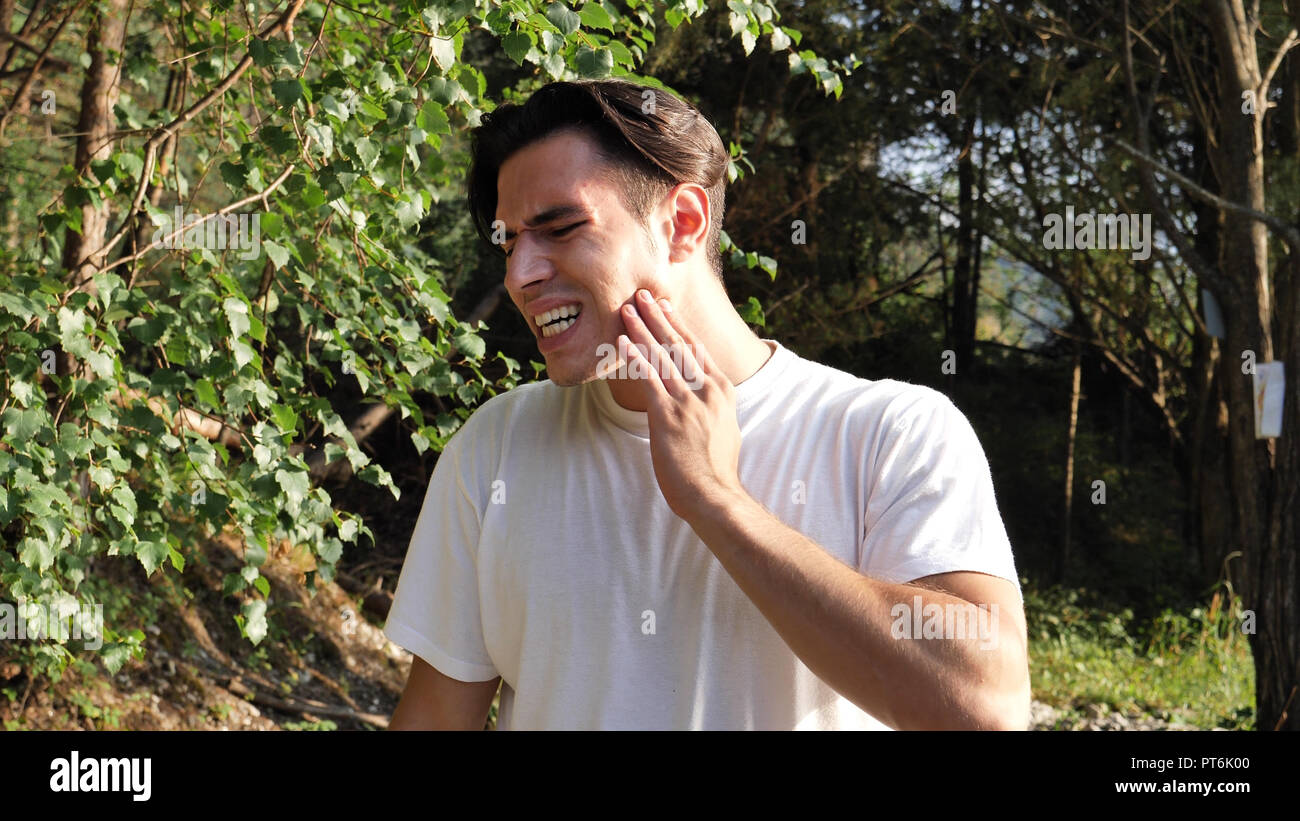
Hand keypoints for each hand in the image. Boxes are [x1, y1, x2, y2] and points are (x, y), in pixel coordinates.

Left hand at [619, 289, 745, 521]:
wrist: (714, 495)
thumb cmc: (716, 468)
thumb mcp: (725, 428)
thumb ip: (714, 405)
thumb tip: (706, 394)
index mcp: (722, 390)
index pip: (697, 348)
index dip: (677, 325)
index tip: (664, 307)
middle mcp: (707, 390)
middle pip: (678, 345)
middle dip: (657, 318)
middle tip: (642, 296)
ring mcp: (688, 402)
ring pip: (662, 357)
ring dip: (642, 330)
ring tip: (627, 310)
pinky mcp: (668, 416)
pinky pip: (649, 379)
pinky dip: (635, 358)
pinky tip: (623, 342)